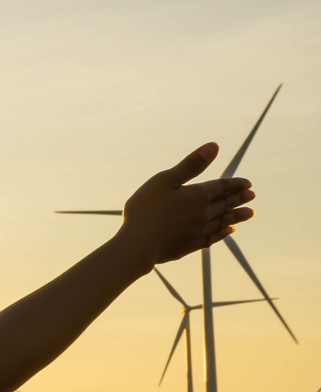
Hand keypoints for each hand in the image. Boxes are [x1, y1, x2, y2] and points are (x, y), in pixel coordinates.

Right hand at [114, 143, 255, 267]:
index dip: (236, 184)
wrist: (138, 245)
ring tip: (250, 213)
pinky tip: (229, 231)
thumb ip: (191, 164)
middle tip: (252, 196)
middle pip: (226, 204)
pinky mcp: (191, 246)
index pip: (222, 187)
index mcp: (198, 196)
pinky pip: (213, 237)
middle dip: (239, 199)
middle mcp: (203, 214)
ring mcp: (198, 231)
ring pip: (224, 221)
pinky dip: (223, 233)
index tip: (248, 183)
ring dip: (237, 216)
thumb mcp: (165, 180)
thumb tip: (215, 146)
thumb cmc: (146, 209)